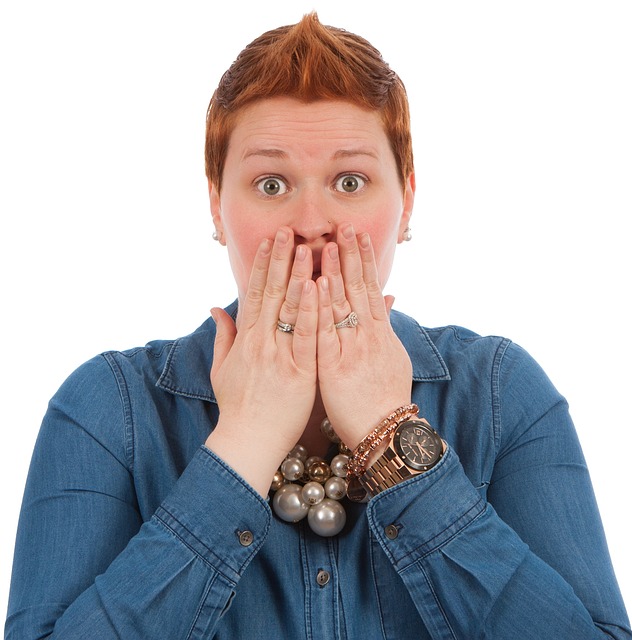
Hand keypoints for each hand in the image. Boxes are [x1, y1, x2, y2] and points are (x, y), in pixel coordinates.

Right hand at [205, 227, 317, 495]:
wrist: (248, 441)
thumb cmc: (237, 407)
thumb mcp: (222, 369)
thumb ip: (223, 335)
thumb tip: (216, 307)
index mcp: (245, 339)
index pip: (255, 293)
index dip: (262, 265)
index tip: (270, 242)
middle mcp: (261, 342)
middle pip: (272, 293)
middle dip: (280, 260)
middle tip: (289, 231)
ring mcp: (279, 355)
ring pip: (289, 308)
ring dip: (298, 275)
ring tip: (307, 248)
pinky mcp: (299, 371)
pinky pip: (306, 335)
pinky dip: (311, 309)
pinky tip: (317, 286)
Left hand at [316, 223, 412, 448]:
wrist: (386, 432)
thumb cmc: (385, 397)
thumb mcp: (393, 357)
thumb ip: (385, 327)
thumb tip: (388, 299)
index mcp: (379, 333)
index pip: (369, 288)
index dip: (363, 260)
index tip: (356, 235)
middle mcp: (368, 336)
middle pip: (359, 288)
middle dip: (352, 255)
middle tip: (345, 225)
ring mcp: (353, 350)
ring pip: (344, 304)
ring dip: (336, 272)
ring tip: (330, 243)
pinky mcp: (336, 367)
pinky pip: (326, 333)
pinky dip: (322, 308)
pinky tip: (317, 285)